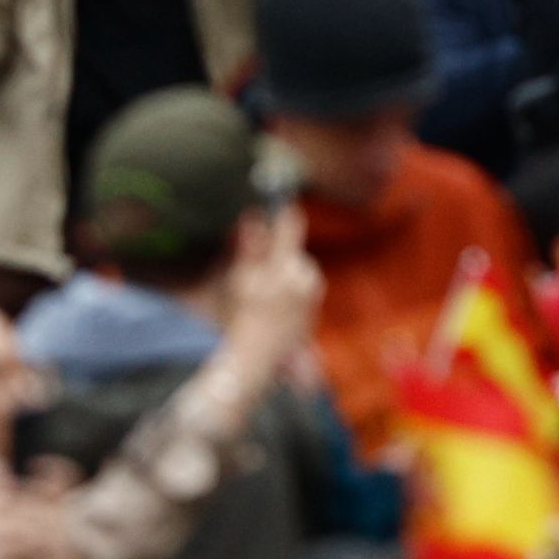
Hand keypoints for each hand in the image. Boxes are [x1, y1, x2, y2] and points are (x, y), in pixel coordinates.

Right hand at [218, 208, 319, 381]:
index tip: (280, 201)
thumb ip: (250, 247)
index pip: (291, 227)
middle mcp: (307, 278)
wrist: (257, 358)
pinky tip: (272, 306)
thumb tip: (252, 215)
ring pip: (297, 270)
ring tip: (262, 295)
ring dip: (282, 274)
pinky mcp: (314, 309)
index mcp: (289, 266)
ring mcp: (313, 295)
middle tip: (256, 272)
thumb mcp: (244, 279)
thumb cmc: (245, 318)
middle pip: (293, 252)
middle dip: (277, 255)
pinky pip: (300, 288)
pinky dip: (288, 291)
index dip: (284, 212)